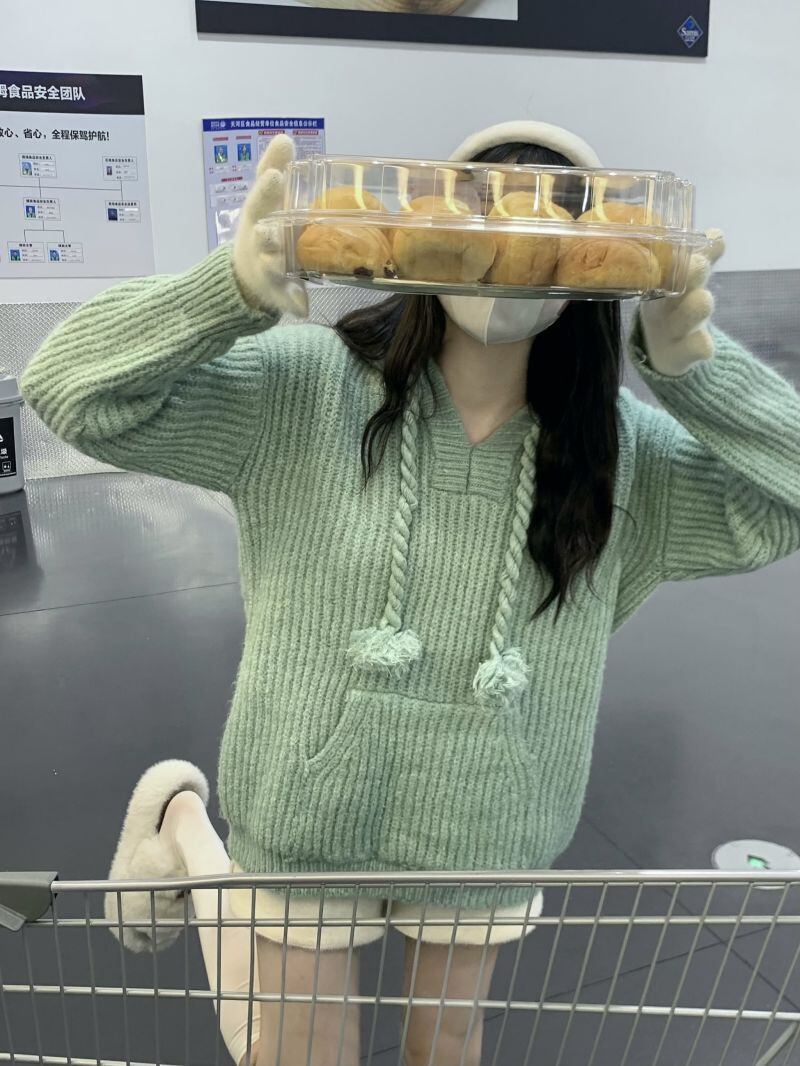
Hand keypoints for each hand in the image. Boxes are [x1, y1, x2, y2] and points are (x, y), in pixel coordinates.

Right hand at [232, 134, 308, 316]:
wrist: (245, 274)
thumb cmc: (264, 227)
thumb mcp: (267, 199)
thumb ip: (274, 169)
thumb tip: (284, 136)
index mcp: (258, 213)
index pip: (261, 193)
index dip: (267, 180)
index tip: (276, 167)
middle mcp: (257, 237)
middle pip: (260, 228)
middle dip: (266, 219)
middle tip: (273, 201)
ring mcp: (264, 265)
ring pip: (268, 262)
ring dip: (273, 260)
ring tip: (278, 258)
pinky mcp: (274, 290)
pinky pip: (283, 297)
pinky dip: (292, 301)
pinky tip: (302, 306)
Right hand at [638, 229, 724, 376]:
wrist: (663, 350)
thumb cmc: (675, 306)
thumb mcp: (686, 282)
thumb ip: (702, 259)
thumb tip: (717, 234)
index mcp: (658, 285)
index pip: (664, 265)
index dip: (677, 254)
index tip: (688, 242)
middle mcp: (661, 307)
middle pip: (671, 290)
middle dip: (688, 276)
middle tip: (700, 265)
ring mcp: (670, 332)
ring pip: (682, 319)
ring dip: (693, 309)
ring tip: (704, 301)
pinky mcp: (680, 356)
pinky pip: (691, 350)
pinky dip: (699, 347)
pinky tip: (706, 348)